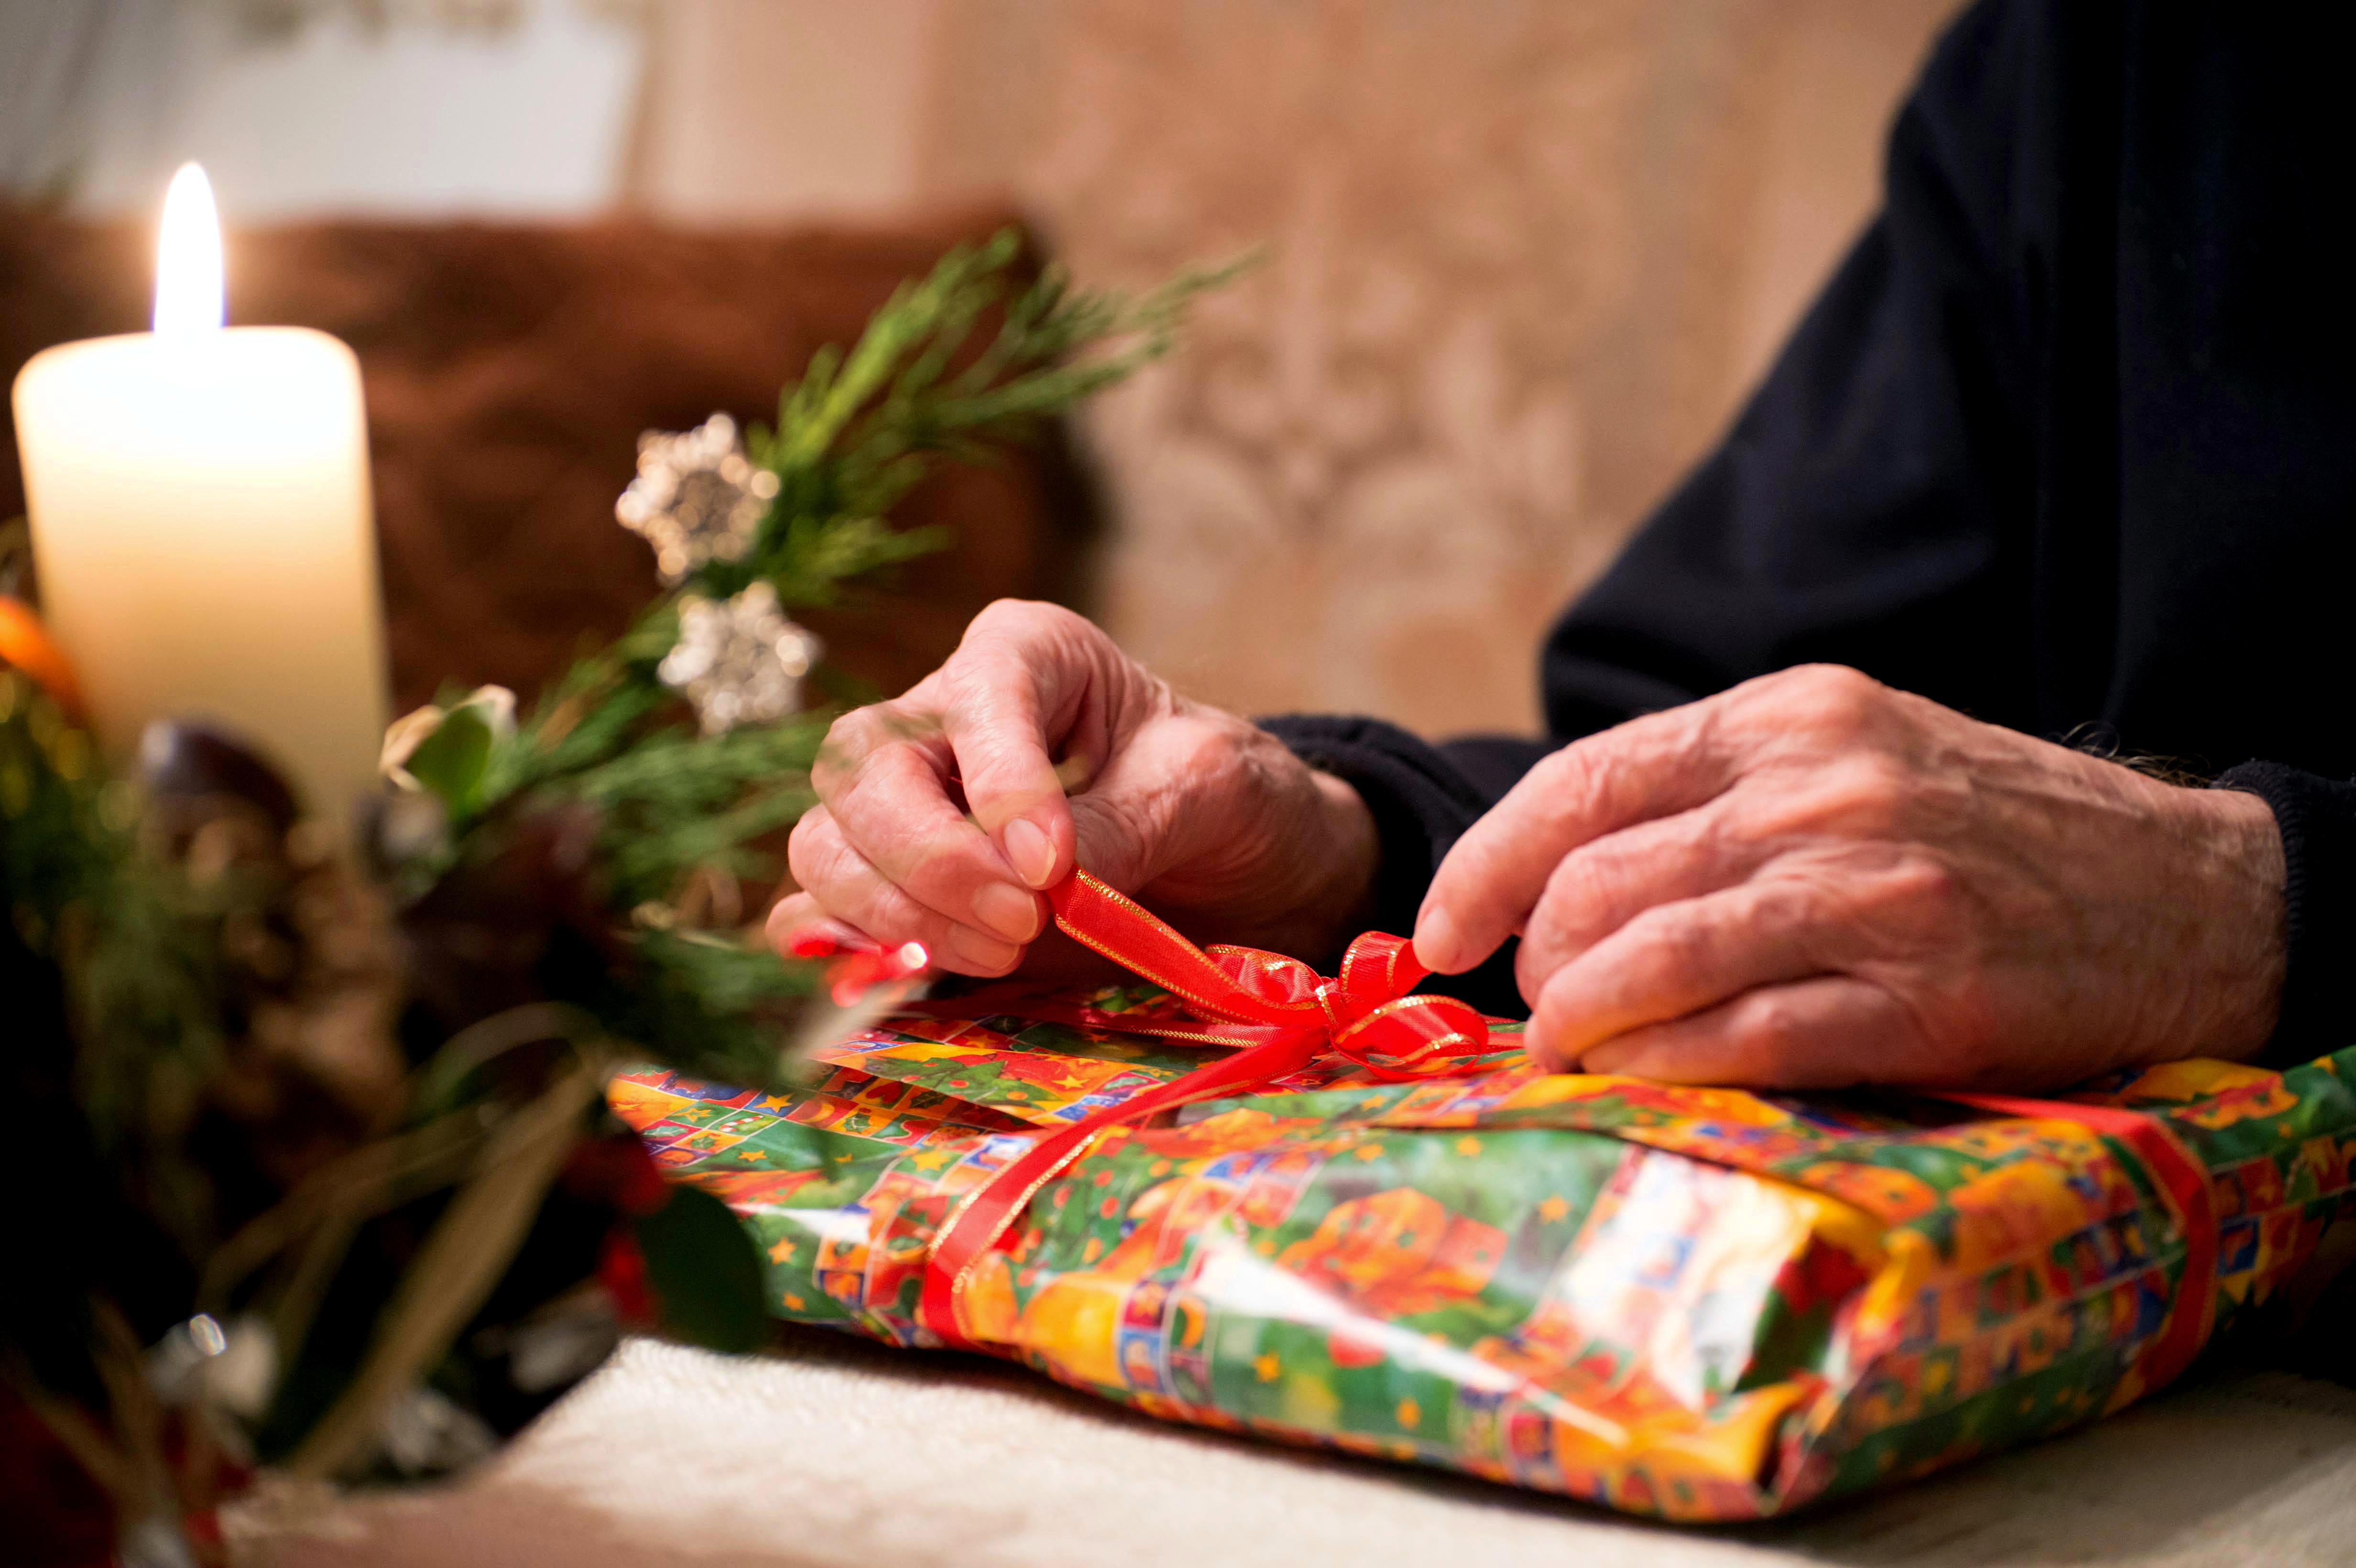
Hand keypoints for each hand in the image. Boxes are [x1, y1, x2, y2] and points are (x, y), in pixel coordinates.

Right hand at [768, 600, 1378, 977]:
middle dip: (930, 858)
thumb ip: (1126, 821)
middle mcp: (941, 724)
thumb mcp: (1209, 787)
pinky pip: (820, 920)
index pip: (974, 697)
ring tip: (1000, 955)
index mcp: (1025, 656)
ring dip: (895, 915)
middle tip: (1021, 923)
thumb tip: (1039, 880)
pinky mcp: (895, 896)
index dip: (1000, 782)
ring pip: (826, 847)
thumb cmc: (1225, 798)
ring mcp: (904, 812)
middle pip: (863, 772)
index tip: (1053, 866)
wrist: (1238, 873)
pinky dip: (850, 956)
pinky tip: (916, 980)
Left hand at [1414, 665, 2286, 1088]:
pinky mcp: (1922, 998)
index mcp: (1787, 718)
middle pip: (1599, 882)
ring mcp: (1873, 894)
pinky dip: (1666, 1067)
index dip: (1486, 864)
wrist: (2188, 894)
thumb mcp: (1851, 754)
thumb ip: (1715, 794)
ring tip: (1567, 1051)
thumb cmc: (1991, 830)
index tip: (1443, 930)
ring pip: (1654, 959)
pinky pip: (1744, 1038)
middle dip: (1536, 960)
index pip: (1580, 784)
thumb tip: (1562, 874)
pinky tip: (1641, 1079)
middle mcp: (1820, 793)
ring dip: (1581, 1021)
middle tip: (1535, 1007)